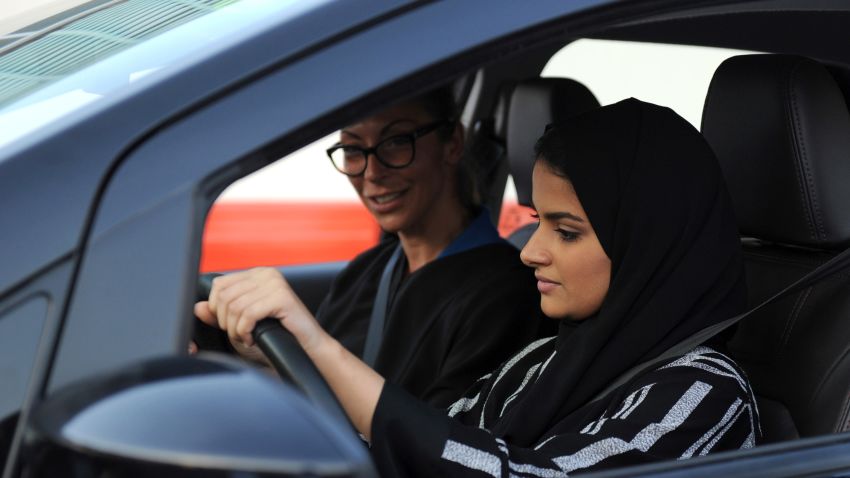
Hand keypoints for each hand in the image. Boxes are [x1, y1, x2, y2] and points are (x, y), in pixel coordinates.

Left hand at [194, 267, 328, 352]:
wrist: (308, 348)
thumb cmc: (278, 337)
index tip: (229, 325)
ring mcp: (275, 284)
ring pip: (234, 307)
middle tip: (239, 335)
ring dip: (235, 329)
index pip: (219, 284)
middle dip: (225, 322)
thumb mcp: (242, 325)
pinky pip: (248, 314)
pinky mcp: (282, 297)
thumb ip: (220, 315)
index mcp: (257, 274)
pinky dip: (245, 331)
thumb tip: (198, 308)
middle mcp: (266, 274)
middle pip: (224, 296)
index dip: (216, 309)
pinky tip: (253, 339)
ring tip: (247, 338)